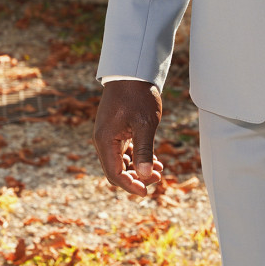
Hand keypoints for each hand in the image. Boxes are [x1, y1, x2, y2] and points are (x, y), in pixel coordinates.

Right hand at [93, 79, 163, 196]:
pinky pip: (124, 152)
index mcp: (106, 141)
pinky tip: (155, 160)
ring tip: (160, 170)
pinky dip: (137, 158)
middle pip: (116, 171)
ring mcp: (108, 136)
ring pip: (121, 162)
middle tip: (158, 179)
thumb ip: (145, 151)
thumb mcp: (145, 124)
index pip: (114, 174)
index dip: (130, 186)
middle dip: (136, 178)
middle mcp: (103, 141)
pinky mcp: (115, 131)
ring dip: (138, 169)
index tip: (146, 192)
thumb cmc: (138, 96)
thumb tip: (146, 175)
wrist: (131, 73)